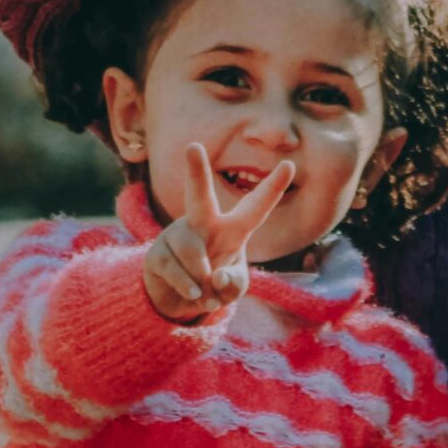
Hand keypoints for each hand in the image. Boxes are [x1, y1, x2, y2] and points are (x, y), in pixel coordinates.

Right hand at [142, 144, 295, 321]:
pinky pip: (176, 270)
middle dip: (196, 172)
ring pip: (193, 250)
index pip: (256, 207)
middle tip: (192, 146)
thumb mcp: (233, 288)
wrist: (180, 301)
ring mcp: (177, 235)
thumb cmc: (214, 284)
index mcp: (232, 228)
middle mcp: (204, 224)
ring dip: (203, 278)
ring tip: (205, 293)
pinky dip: (189, 289)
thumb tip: (215, 277)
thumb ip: (234, 284)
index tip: (290, 165)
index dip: (273, 188)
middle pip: (199, 196)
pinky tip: (193, 295)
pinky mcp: (157, 253)